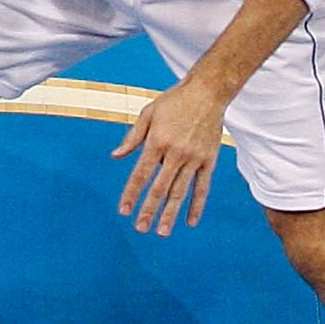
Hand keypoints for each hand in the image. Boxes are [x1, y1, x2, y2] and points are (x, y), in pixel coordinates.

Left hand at [113, 79, 226, 234]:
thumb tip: (116, 156)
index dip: (131, 194)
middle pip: (159, 188)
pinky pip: (203, 187)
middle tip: (140, 228)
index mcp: (157, 141)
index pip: (140, 174)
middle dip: (148, 210)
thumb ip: (132, 137)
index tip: (123, 211)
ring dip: (170, 213)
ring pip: (180, 192)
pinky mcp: (209, 160)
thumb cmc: (175, 100)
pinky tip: (190, 221)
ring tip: (162, 232)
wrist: (208, 91)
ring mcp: (194, 159)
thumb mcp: (148, 113)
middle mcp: (175, 153)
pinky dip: (197, 205)